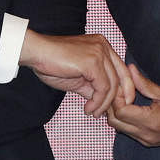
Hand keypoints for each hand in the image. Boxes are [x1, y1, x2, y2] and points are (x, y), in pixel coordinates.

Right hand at [20, 31, 134, 116]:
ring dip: (104, 104)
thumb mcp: (78, 77)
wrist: (37, 53)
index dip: (123, 89)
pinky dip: (98, 101)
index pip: (121, 70)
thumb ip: (92, 86)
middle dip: (120, 98)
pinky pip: (102, 87)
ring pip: (112, 84)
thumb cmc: (53, 63)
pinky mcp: (93, 62)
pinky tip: (89, 108)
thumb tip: (102, 102)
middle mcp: (104, 46)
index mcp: (102, 47)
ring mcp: (99, 52)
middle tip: (110, 113)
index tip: (117, 106)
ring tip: (93, 113)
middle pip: (122, 76)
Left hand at [106, 64, 159, 148]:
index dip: (118, 96)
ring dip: (118, 112)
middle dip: (113, 104)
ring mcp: (146, 141)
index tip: (124, 84)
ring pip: (119, 128)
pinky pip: (128, 131)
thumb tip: (130, 70)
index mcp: (151, 122)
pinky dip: (125, 119)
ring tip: (126, 96)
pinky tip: (133, 106)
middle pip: (115, 121)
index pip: (121, 111)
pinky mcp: (147, 142)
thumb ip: (145, 84)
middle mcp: (145, 135)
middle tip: (121, 89)